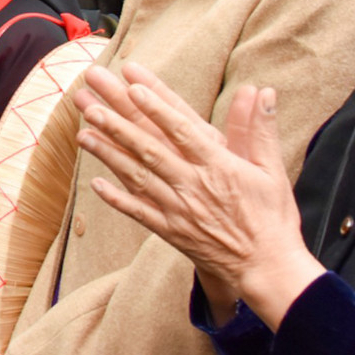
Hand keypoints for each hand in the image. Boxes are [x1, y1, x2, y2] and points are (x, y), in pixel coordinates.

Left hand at [72, 63, 323, 328]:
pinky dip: (116, 199)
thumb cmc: (272, 217)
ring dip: (108, 154)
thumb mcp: (272, 170)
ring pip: (137, 177)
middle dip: (118, 124)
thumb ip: (261, 129)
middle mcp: (193, 185)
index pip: (182, 130)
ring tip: (83, 133)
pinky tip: (94, 183)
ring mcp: (179, 210)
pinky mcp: (170, 232)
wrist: (267, 268)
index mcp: (219, 167)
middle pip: (150, 149)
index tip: (134, 86)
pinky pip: (138, 212)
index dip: (157, 107)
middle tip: (91, 104)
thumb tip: (263, 91)